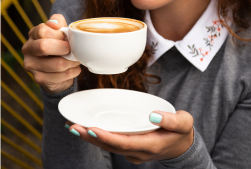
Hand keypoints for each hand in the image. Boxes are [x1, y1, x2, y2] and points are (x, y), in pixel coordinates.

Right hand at [22, 14, 80, 93]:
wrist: (58, 69)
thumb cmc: (60, 45)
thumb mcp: (60, 31)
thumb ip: (58, 22)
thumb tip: (54, 23)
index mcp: (33, 34)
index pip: (43, 31)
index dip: (59, 34)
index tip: (66, 38)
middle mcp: (28, 49)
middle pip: (44, 46)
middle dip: (64, 48)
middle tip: (71, 50)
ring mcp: (31, 65)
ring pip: (57, 64)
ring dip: (72, 62)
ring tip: (75, 60)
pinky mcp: (39, 78)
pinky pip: (61, 76)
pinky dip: (72, 72)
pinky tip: (73, 69)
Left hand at [66, 110, 193, 163]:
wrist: (182, 146)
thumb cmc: (181, 132)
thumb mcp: (184, 122)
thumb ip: (171, 120)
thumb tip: (153, 114)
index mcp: (150, 145)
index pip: (124, 143)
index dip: (106, 138)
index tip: (90, 130)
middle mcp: (138, 151)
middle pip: (111, 146)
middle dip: (90, 138)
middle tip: (72, 127)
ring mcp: (134, 152)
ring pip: (109, 146)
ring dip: (90, 138)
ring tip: (73, 128)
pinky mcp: (131, 148)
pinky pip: (112, 143)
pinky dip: (98, 137)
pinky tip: (87, 129)